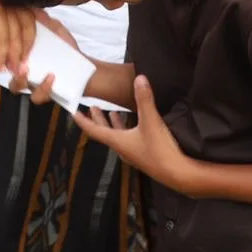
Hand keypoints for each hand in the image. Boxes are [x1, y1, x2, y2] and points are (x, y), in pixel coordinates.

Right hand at [0, 0, 36, 75]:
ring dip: (13, 56)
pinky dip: (0, 57)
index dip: (37, 26)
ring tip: (10, 69)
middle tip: (22, 63)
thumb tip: (1, 48)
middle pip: (28, 23)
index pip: (28, 10)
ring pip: (17, 36)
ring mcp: (2, 6)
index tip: (37, 41)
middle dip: (26, 46)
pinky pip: (3, 43)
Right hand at [0, 11, 85, 105]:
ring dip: (18, 79)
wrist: (85, 68)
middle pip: (1, 70)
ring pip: (16, 87)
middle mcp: (22, 68)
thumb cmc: (67, 49)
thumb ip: (44, 21)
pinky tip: (51, 77)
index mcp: (21, 53)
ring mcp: (32, 82)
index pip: (0, 52)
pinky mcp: (44, 92)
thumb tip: (33, 7)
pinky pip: (37, 96)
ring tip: (27, 70)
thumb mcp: (56, 31)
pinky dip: (42, 88)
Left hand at [72, 75, 194, 192]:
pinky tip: (135, 124)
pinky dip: (126, 129)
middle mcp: (122, 148)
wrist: (178, 174)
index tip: (73, 113)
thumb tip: (139, 78)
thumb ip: (145, 99)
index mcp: (117, 141)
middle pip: (104, 133)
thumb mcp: (151, 121)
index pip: (94, 130)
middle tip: (92, 107)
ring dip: (113, 124)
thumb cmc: (160, 149)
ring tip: (112, 112)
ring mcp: (133, 154)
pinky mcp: (144, 155)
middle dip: (98, 119)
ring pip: (117, 136)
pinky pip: (129, 139)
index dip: (83, 121)